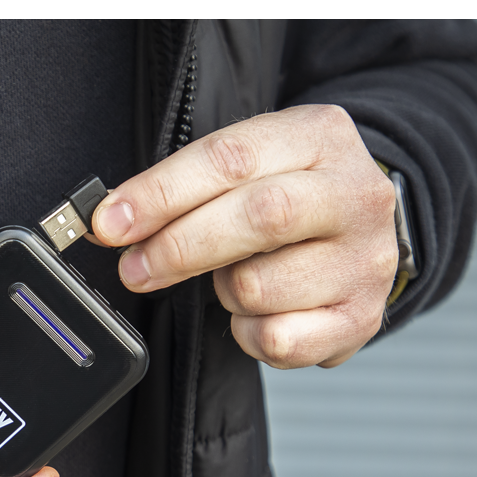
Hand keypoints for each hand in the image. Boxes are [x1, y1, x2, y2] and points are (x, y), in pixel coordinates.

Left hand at [91, 104, 398, 368]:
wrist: (362, 233)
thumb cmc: (289, 197)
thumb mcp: (247, 168)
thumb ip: (183, 188)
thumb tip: (111, 222)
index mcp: (321, 136)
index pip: (231, 158)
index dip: (161, 194)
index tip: (109, 223)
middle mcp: (356, 195)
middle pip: (260, 217)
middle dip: (179, 247)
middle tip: (134, 267)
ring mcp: (367, 261)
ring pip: (259, 287)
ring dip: (223, 291)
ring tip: (235, 277)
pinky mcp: (363, 319)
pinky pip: (277, 339)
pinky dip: (248, 334)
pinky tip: (259, 313)